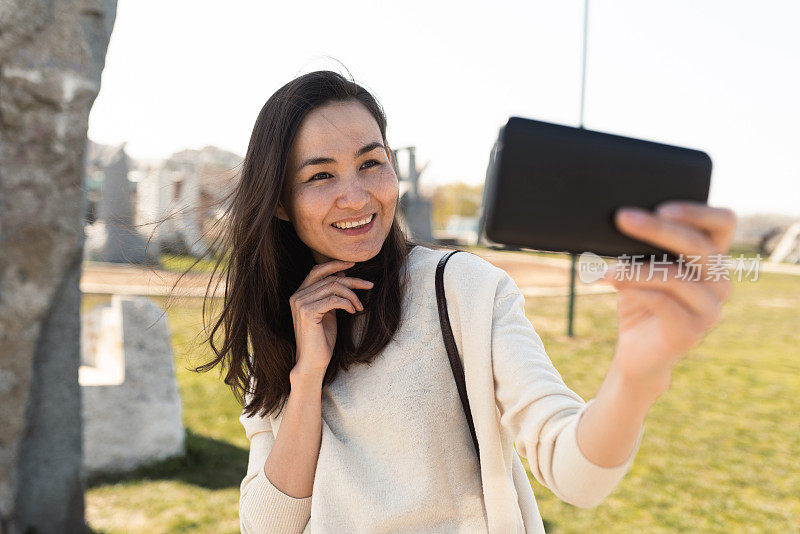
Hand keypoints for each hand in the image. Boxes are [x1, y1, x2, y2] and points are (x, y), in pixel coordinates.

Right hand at [288, 260, 373, 375]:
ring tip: (360, 306)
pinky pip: (334, 299)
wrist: (313, 361)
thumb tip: (343, 274)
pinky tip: (353, 311)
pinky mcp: (307, 312)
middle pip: (330, 278)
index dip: (335, 264)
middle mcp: (297, 296)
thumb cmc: (322, 338)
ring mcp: (300, 303)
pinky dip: (347, 303)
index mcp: (300, 294)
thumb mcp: (329, 311)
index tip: (354, 264)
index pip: (317, 270)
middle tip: (369, 285)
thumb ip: (332, 293)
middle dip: (352, 281)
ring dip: (352, 295)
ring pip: (334, 287)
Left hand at [600, 201, 737, 392]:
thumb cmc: (638, 299)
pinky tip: (610, 281)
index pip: (723, 222)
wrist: (635, 351)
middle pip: (697, 244)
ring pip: (675, 276)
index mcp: (712, 258)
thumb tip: (624, 215)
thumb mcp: (641, 265)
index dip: (697, 210)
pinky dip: (633, 288)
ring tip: (605, 267)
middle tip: (621, 218)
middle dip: (656, 229)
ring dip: (635, 267)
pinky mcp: (691, 331)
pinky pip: (662, 302)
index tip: (660, 206)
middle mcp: (720, 282)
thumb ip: (644, 243)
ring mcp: (711, 308)